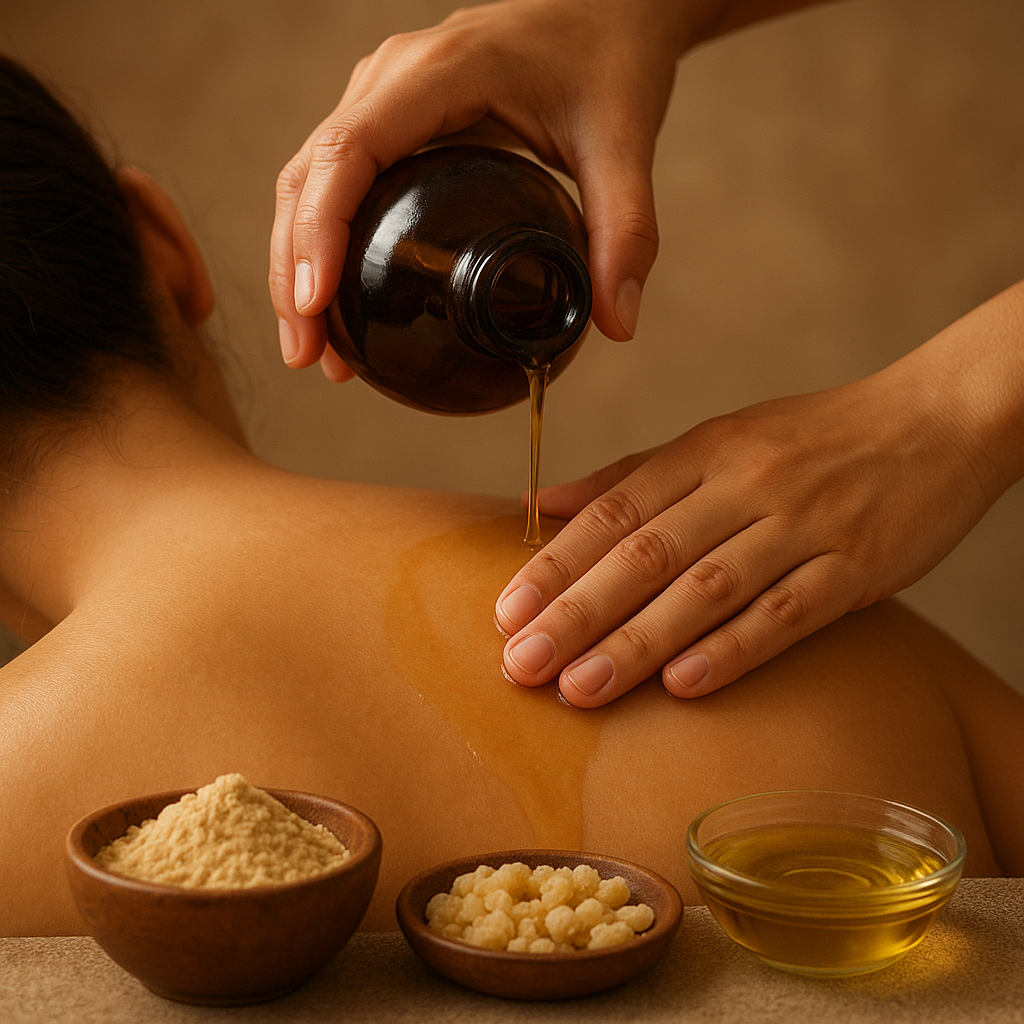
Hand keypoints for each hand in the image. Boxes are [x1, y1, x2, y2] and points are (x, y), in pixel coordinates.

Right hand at [270, 0, 689, 376]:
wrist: (607, 10)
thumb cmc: (610, 58)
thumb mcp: (625, 142)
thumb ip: (626, 232)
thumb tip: (616, 326)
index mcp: (442, 71)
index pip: (350, 149)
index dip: (320, 228)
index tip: (315, 303)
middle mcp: (394, 78)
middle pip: (310, 174)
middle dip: (295, 268)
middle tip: (306, 354)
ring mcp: (384, 95)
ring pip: (309, 180)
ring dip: (297, 263)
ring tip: (315, 349)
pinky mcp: (393, 119)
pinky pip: (338, 180)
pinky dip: (324, 244)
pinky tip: (340, 306)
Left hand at [494, 292, 1023, 706]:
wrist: (935, 422)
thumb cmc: (813, 437)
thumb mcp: (719, 438)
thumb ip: (631, 476)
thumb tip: (543, 504)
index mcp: (707, 450)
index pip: (615, 510)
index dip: (556, 564)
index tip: (505, 613)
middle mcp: (747, 484)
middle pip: (648, 553)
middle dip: (578, 613)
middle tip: (521, 665)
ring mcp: (803, 525)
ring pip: (708, 588)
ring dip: (639, 643)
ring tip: (580, 689)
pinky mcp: (856, 567)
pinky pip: (788, 613)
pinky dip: (734, 648)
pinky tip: (683, 685)